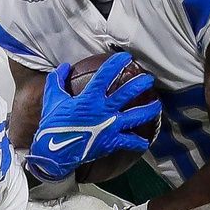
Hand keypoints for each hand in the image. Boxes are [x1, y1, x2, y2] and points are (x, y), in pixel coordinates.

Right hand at [25, 53, 159, 182]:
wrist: (54, 153)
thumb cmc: (52, 125)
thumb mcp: (52, 99)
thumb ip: (57, 81)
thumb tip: (65, 66)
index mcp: (90, 98)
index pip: (106, 75)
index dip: (117, 63)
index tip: (126, 57)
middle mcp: (104, 110)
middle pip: (128, 93)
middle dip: (140, 83)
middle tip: (149, 79)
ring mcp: (110, 126)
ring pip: (136, 116)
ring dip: (149, 110)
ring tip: (157, 105)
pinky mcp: (111, 142)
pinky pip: (129, 142)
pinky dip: (139, 142)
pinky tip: (145, 141)